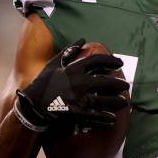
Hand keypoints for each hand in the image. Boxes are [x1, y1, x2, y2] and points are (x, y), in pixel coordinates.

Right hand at [14, 39, 128, 131]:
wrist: (31, 105)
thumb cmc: (43, 83)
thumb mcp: (53, 63)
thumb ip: (68, 51)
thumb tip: (82, 39)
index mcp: (73, 69)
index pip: (97, 61)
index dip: (111, 60)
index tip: (120, 63)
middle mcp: (78, 82)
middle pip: (105, 81)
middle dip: (118, 84)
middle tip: (126, 85)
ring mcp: (77, 98)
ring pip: (103, 99)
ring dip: (116, 101)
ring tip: (124, 102)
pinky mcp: (75, 113)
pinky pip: (94, 116)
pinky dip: (105, 118)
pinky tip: (113, 118)